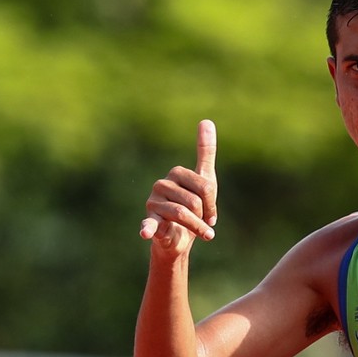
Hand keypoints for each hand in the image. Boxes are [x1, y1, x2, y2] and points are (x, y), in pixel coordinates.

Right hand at [139, 120, 218, 252]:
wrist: (179, 236)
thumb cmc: (193, 205)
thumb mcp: (204, 179)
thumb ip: (205, 152)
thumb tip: (206, 120)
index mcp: (176, 172)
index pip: (205, 186)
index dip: (212, 204)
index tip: (210, 213)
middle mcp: (161, 184)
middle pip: (195, 201)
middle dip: (204, 216)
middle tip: (202, 223)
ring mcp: (153, 202)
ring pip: (184, 214)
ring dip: (197, 228)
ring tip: (204, 236)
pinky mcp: (149, 221)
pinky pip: (149, 222)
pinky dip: (147, 227)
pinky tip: (145, 232)